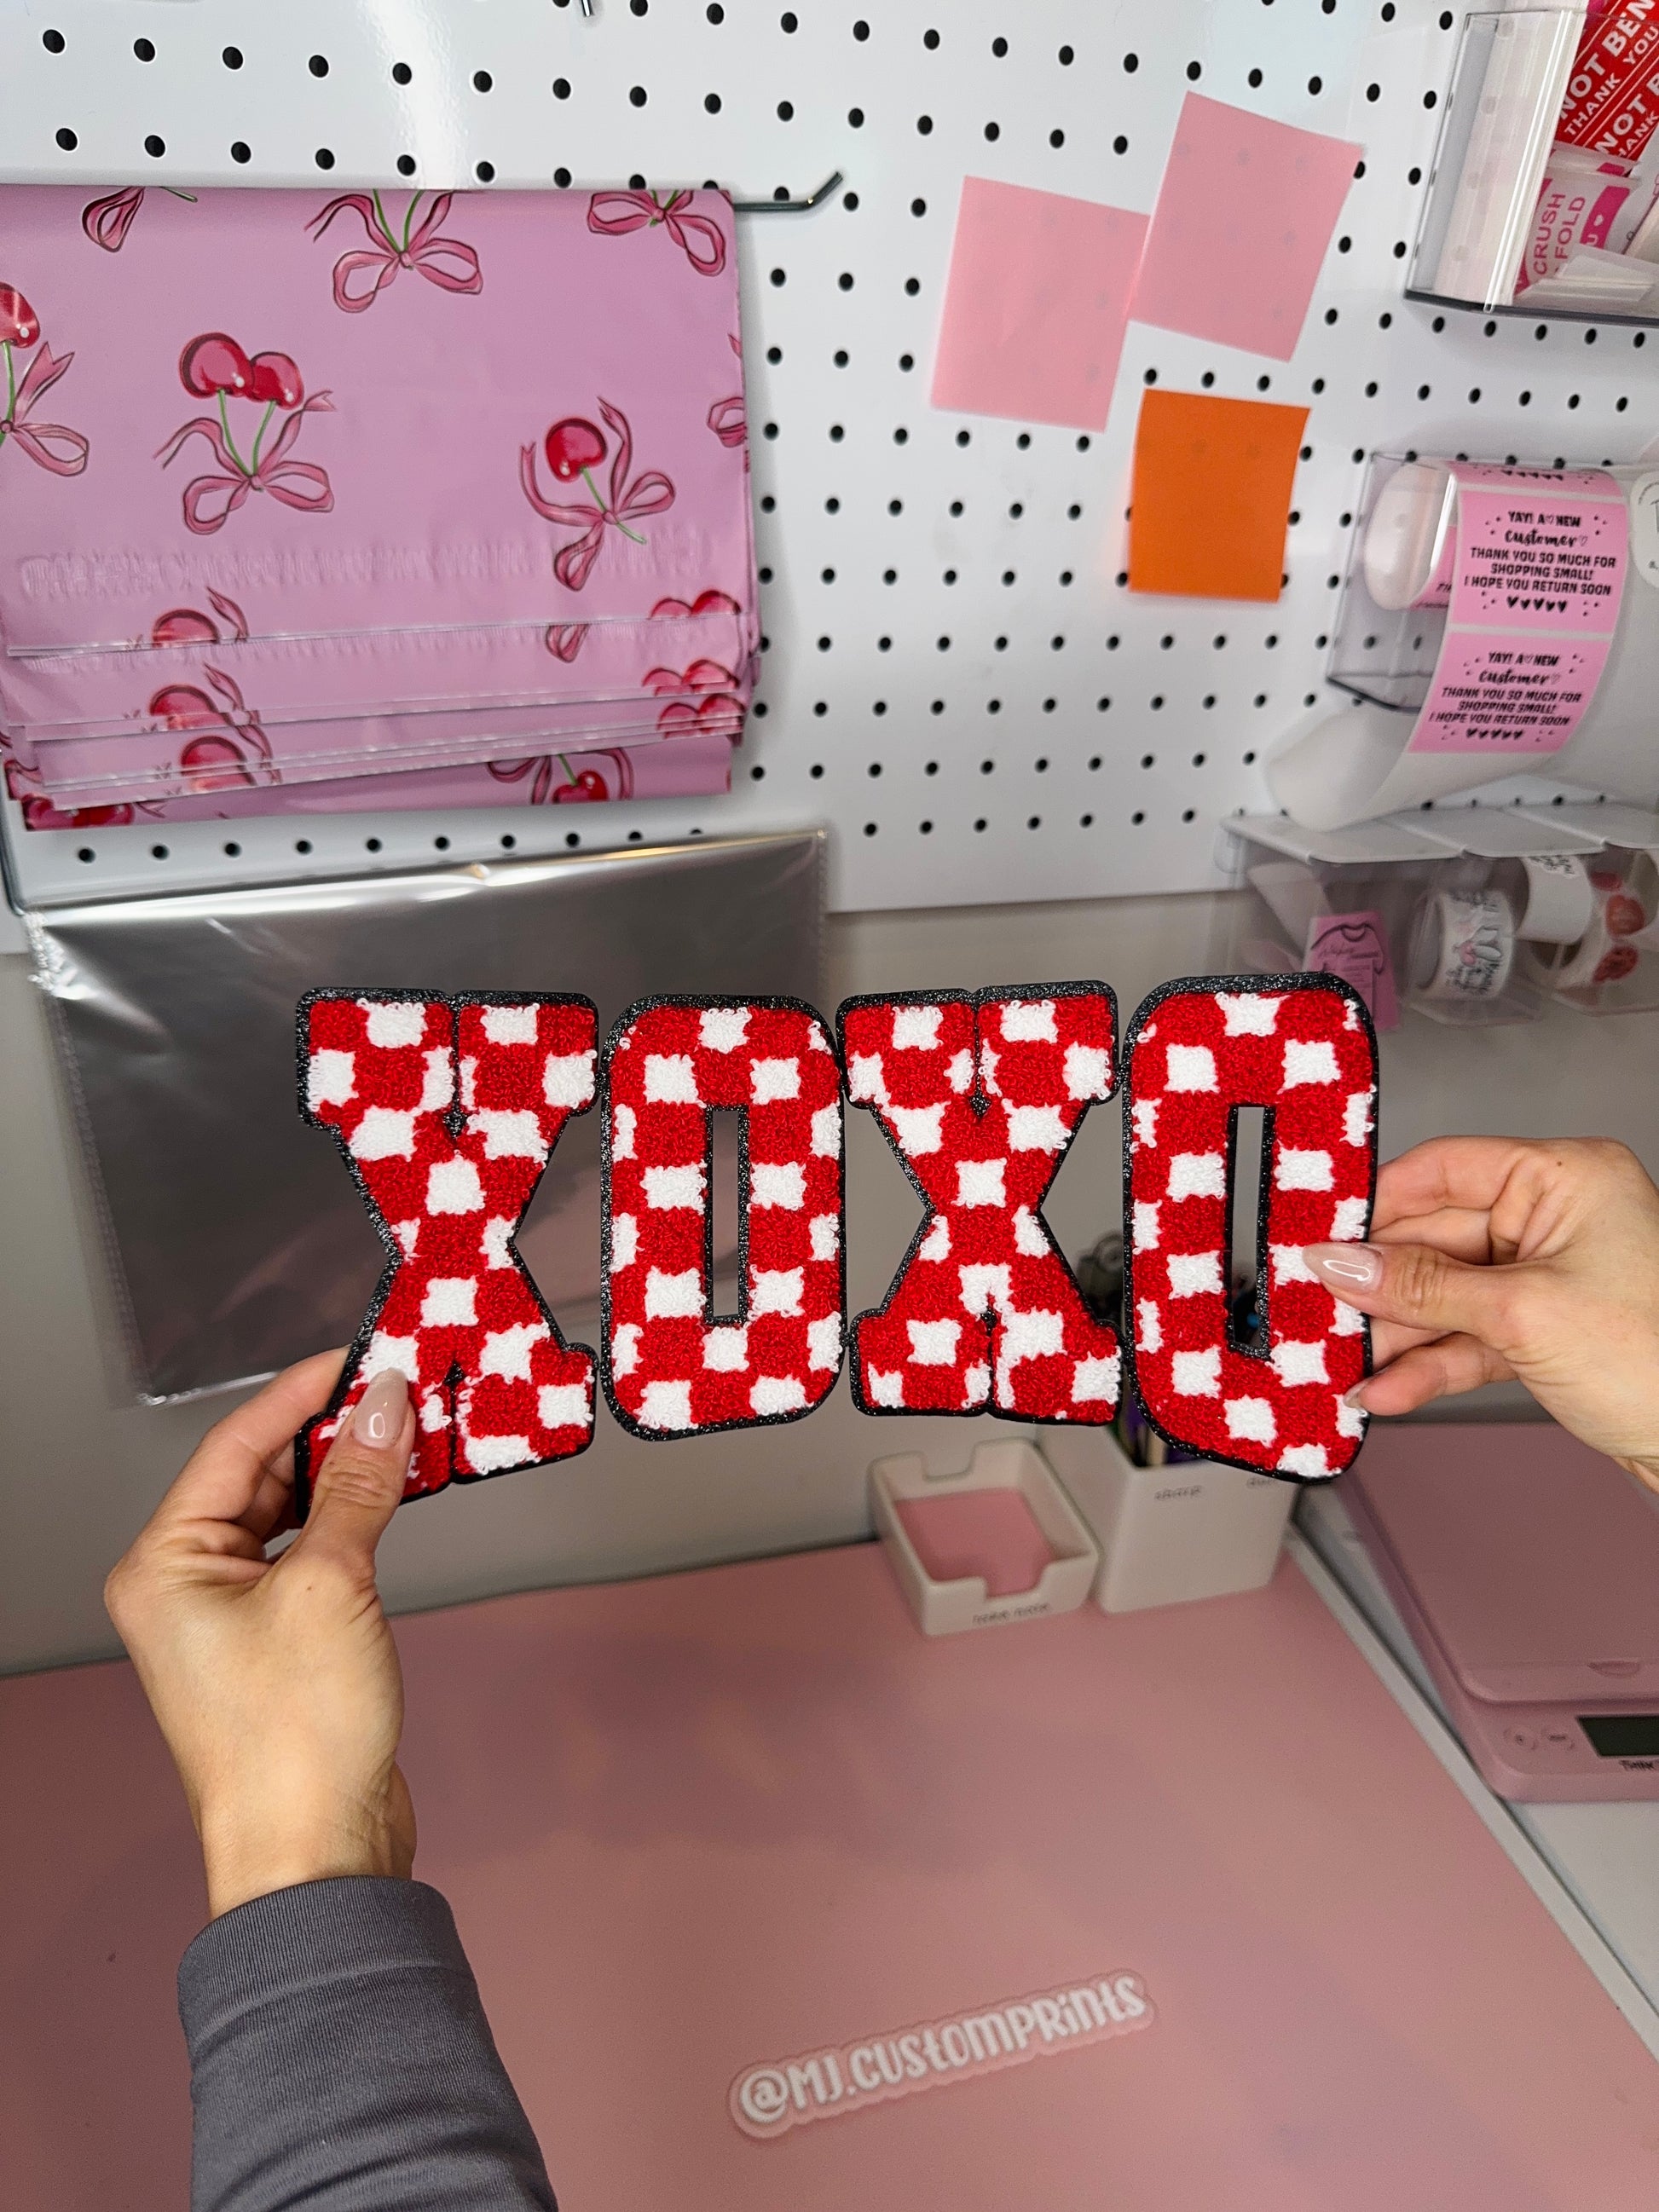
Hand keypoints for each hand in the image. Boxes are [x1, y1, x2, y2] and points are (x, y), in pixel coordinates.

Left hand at [105, 1353, 416, 1916]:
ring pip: (293, 1513)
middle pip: (261, 1474)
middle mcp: (185, 1586)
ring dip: (350, 1475)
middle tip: (401, 1391)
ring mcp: (231, 1617)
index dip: (302, 1392)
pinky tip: (398, 1497)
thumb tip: (384, 1405)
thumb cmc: (293, 1740)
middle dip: (332, 1431)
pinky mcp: (279, 1642)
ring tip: (410, 1434)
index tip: (363, 1356)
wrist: (317, 1853)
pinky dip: (356, 1522)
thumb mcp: (331, 1586)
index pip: (234, 1444)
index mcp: (164, 1565)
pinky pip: (314, 1555)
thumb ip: (360, 1486)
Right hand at [1303, 1136, 1658, 1496]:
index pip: (1443, 1170)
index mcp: (1565, 1179)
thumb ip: (1423, 1287)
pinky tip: (1388, 1388)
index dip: (1375, 1205)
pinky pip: (1467, 1338)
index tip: (1319, 1236)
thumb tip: (1343, 1262)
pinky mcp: (1544, 1332)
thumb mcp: (1524, 1314)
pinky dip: (1428, 1365)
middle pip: (1435, 1239)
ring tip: (1346, 1363)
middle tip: (1320, 1311)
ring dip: (1395, 1336)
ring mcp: (1549, 1277)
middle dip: (1378, 1286)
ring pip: (1445, 1296)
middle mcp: (1556, 1219)